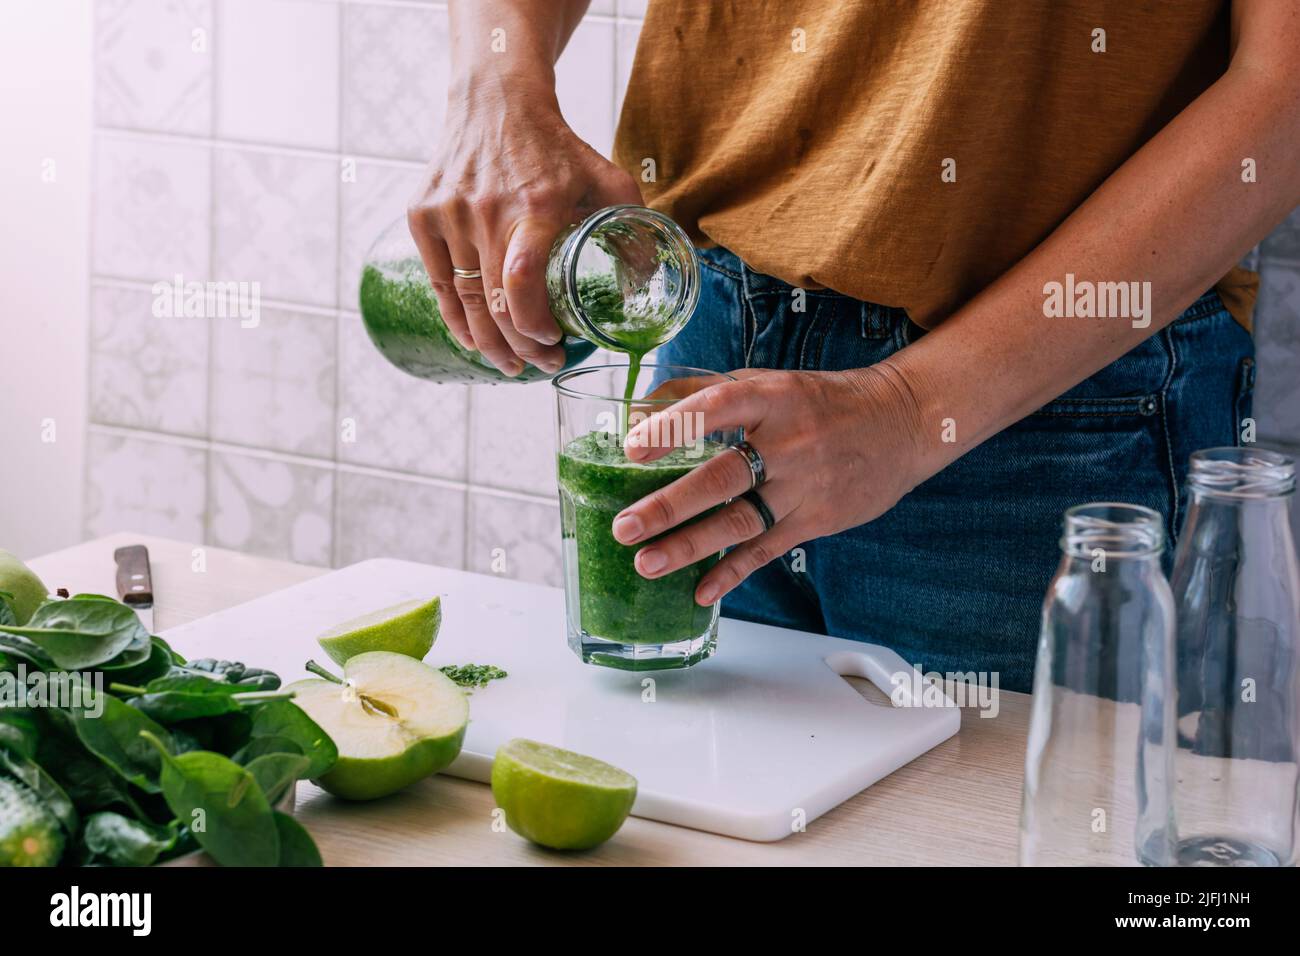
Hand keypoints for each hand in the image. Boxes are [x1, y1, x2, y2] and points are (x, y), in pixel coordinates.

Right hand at [408, 79, 640, 375]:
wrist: (495, 102)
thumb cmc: (557, 149)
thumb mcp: (608, 179)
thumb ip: (633, 229)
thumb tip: (651, 285)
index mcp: (537, 206)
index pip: (523, 281)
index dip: (535, 325)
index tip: (557, 340)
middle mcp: (487, 212)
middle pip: (495, 304)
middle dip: (523, 347)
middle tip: (545, 363)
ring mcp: (449, 214)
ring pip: (465, 301)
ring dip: (490, 344)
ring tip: (513, 365)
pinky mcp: (422, 215)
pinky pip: (438, 283)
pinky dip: (456, 320)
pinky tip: (475, 342)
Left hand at [613, 363, 929, 604]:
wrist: (902, 424)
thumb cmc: (820, 401)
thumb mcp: (768, 382)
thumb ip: (704, 391)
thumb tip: (640, 406)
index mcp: (773, 399)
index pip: (717, 407)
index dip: (674, 425)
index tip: (632, 444)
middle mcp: (789, 443)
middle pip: (723, 477)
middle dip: (669, 505)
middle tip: (625, 526)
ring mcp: (804, 486)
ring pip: (741, 521)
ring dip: (691, 546)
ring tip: (646, 563)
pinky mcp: (817, 520)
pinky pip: (767, 549)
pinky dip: (733, 572)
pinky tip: (701, 591)